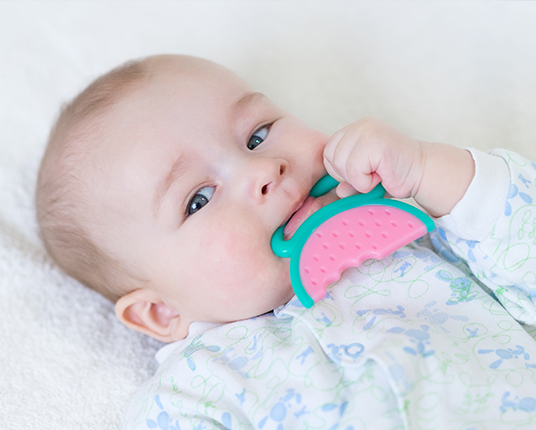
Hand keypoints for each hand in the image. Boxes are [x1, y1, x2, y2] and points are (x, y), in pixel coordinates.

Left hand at [323, 117, 474, 216]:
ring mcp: (367, 131)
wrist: (423, 173)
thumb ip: (348, 181)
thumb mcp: (364, 178)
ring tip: (377, 174)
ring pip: (340, 163)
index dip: (340, 170)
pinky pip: (354, 169)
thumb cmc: (394, 175)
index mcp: (354, 129)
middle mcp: (359, 126)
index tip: (363, 173)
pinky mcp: (375, 142)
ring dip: (357, 179)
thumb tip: (339, 191)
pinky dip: (365, 182)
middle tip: (372, 175)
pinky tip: (381, 176)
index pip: (328, 152)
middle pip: (330, 157)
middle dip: (347, 175)